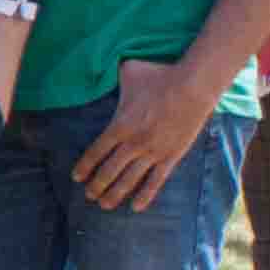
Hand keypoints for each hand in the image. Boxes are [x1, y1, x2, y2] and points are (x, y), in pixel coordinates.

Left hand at [73, 57, 210, 210]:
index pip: (95, 152)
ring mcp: (153, 151)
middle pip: (109, 171)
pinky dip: (145, 195)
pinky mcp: (172, 156)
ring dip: (115, 194)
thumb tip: (101, 61)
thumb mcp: (129, 70)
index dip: (84, 167)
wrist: (193, 86)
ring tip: (104, 205)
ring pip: (129, 180)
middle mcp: (133, 143)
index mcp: (119, 125)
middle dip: (96, 186)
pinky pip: (156, 181)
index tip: (76, 177)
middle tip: (88, 195)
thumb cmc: (160, 75)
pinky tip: (136, 208)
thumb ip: (113, 73)